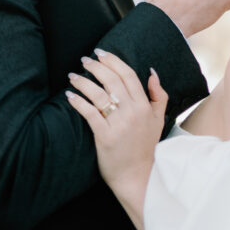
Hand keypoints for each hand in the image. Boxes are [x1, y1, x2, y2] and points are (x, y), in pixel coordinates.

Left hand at [65, 50, 167, 229]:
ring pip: (99, 95)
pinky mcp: (105, 137)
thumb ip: (159, 95)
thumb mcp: (159, 119)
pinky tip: (70, 96)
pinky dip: (79, 102)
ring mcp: (119, 124)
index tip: (101, 53)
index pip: (128, 75)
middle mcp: (133, 112)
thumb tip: (152, 72)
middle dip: (96, 66)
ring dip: (84, 82)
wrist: (138, 176)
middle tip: (85, 59)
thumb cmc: (145, 147)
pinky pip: (90, 113)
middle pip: (112, 81)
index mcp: (145, 106)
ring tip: (73, 76)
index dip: (114, 61)